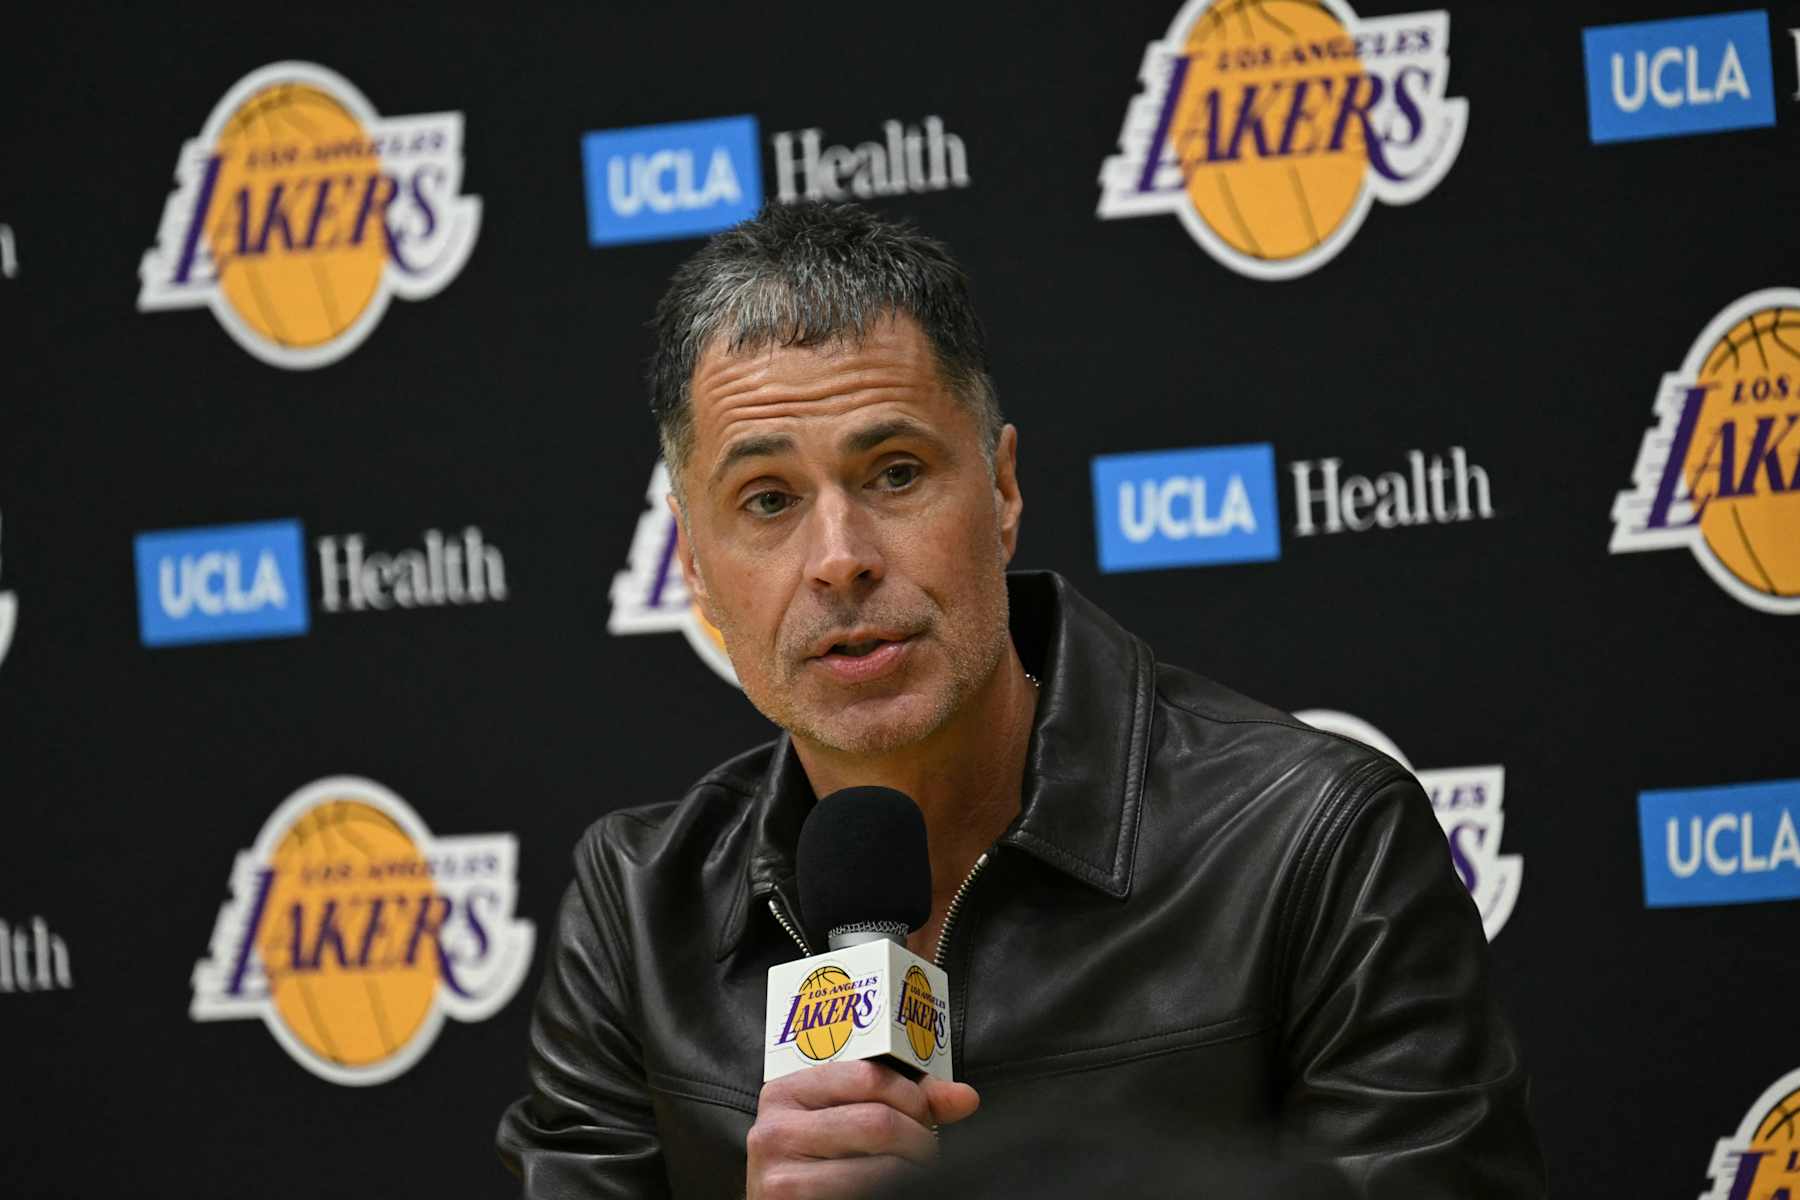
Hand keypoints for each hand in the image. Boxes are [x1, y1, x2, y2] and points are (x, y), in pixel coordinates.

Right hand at [745, 1061, 980, 1198]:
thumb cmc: (818, 1162)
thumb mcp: (846, 1118)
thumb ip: (903, 1100)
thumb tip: (964, 1097)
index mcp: (787, 1091)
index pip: (868, 1076)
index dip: (912, 1096)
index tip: (924, 1115)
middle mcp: (776, 1130)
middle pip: (879, 1123)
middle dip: (918, 1139)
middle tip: (925, 1152)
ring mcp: (782, 1176)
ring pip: (880, 1169)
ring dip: (911, 1174)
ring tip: (911, 1175)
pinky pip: (865, 1195)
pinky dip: (892, 1193)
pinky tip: (889, 1191)